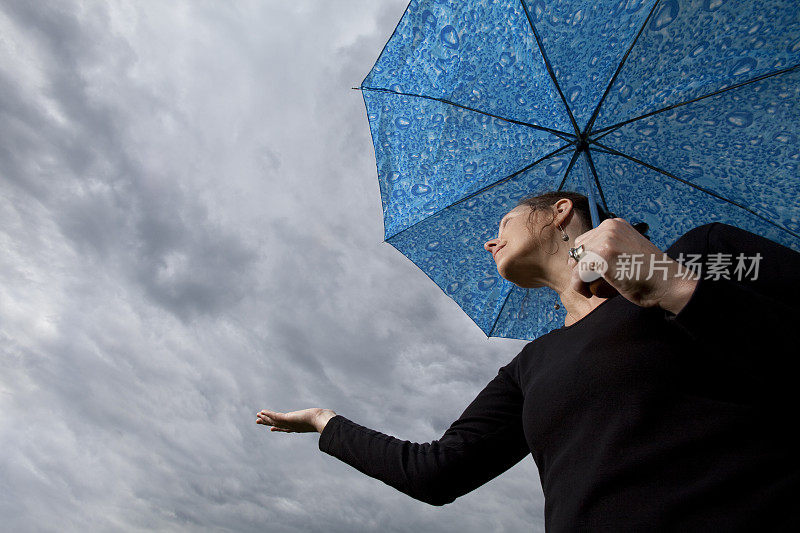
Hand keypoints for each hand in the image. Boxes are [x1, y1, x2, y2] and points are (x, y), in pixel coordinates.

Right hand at [256, 408, 336, 433]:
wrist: (322, 421)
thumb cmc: (323, 421)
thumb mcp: (321, 420)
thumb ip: (324, 421)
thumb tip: (332, 418)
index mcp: (297, 427)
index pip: (285, 428)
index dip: (277, 428)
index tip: (271, 429)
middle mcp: (291, 426)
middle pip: (276, 425)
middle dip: (267, 423)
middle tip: (257, 422)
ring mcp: (289, 423)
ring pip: (274, 421)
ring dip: (265, 418)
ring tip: (257, 416)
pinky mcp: (287, 419)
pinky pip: (275, 416)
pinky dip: (268, 414)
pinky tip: (262, 412)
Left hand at [567, 218, 696, 312]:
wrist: (668, 282)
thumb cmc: (648, 273)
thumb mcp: (627, 251)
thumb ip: (608, 248)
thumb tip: (576, 257)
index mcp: (615, 224)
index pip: (586, 240)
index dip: (586, 259)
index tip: (593, 273)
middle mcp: (609, 227)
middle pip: (578, 249)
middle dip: (581, 266)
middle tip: (593, 281)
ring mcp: (605, 240)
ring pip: (576, 262)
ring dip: (581, 278)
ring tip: (593, 288)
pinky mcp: (602, 255)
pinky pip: (578, 274)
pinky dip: (580, 286)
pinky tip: (589, 293)